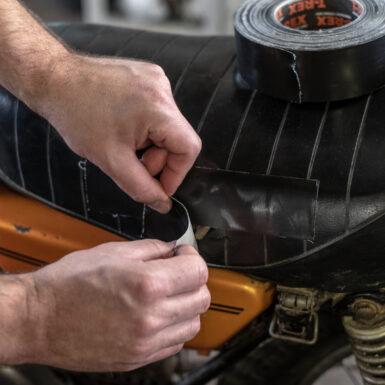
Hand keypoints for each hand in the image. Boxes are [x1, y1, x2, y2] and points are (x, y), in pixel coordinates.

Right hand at [22, 241, 209, 371]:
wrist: (38, 319)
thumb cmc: (68, 284)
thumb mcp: (112, 252)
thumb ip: (151, 249)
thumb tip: (171, 250)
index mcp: (147, 285)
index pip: (198, 271)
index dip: (192, 257)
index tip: (182, 254)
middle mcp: (151, 317)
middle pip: (202, 298)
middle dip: (194, 280)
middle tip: (177, 272)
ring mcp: (145, 342)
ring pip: (193, 323)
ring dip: (187, 305)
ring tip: (168, 294)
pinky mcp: (137, 358)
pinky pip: (175, 343)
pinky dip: (174, 327)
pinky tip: (158, 314)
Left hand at [36, 54, 200, 213]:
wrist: (55, 81)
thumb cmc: (76, 115)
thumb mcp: (111, 161)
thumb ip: (141, 188)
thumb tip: (162, 203)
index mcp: (158, 107)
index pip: (189, 148)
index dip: (177, 173)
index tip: (159, 186)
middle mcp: (162, 89)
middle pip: (177, 139)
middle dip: (157, 160)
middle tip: (132, 164)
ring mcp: (156, 80)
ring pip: (167, 128)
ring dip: (150, 145)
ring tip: (123, 144)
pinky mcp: (148, 77)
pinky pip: (158, 113)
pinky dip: (145, 129)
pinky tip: (124, 128)